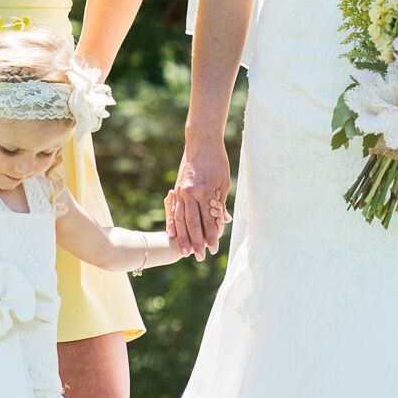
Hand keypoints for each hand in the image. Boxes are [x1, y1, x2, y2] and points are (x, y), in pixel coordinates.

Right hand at [168, 135, 232, 257]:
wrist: (201, 141)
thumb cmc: (217, 160)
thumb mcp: (223, 182)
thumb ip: (220, 203)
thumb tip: (223, 221)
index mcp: (204, 191)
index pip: (208, 220)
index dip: (211, 236)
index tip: (214, 249)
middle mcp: (190, 193)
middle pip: (193, 223)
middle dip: (197, 242)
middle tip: (201, 257)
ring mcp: (181, 191)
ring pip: (181, 219)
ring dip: (183, 237)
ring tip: (186, 252)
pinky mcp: (177, 189)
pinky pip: (174, 210)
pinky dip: (174, 224)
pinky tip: (173, 234)